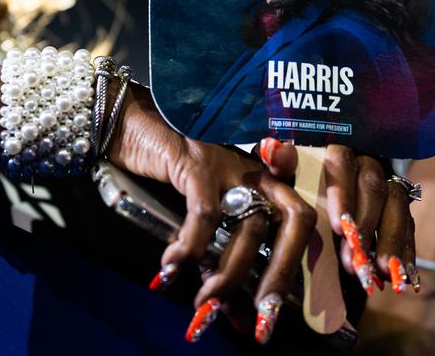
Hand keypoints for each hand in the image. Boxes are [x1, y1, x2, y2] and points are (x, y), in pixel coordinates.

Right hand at [107, 83, 318, 343]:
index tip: (280, 300)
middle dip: (282, 271)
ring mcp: (229, 164)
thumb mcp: (203, 200)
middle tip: (262, 313)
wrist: (132, 121)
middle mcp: (256, 169)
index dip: (300, 258)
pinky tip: (173, 265)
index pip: (301, 216)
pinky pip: (205, 214)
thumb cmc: (168, 165)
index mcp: (263, 178)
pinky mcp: (197, 163)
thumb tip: (224, 296)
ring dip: (228, 273)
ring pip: (249, 226)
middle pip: (295, 218)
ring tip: (205, 301)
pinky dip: (192, 246)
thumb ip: (219, 238)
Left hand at [258, 139, 418, 295]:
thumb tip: (273, 151)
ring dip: (390, 239)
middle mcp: (363, 161)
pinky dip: (406, 251)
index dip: (342, 193)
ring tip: (384, 271)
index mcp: (333, 151)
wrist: (303, 207)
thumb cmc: (289, 190)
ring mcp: (384, 182)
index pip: (341, 161)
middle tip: (355, 259)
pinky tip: (403, 277)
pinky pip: (408, 225)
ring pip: (396, 203)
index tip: (338, 227)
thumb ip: (279, 166)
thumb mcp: (280, 179)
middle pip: (372, 186)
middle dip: (366, 225)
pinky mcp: (398, 206)